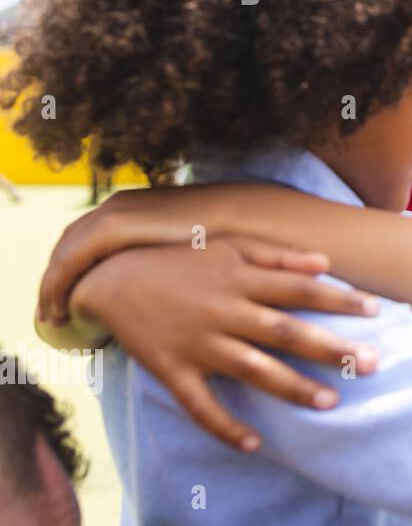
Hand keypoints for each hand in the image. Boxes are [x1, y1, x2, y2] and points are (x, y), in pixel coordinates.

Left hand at [39, 183, 265, 326]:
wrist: (247, 221)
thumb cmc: (230, 239)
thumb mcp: (190, 249)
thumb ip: (168, 259)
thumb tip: (164, 287)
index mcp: (131, 207)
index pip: (84, 241)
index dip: (70, 270)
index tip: (67, 301)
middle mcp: (115, 206)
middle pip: (67, 247)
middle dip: (55, 279)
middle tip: (53, 313)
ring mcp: (112, 214)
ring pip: (62, 256)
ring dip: (51, 288)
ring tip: (54, 319)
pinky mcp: (113, 228)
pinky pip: (69, 263)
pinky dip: (57, 286)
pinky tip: (61, 311)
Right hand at [69, 236, 381, 451]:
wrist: (109, 279)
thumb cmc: (180, 261)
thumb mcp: (228, 244)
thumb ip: (278, 254)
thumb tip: (326, 263)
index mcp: (241, 279)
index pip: (300, 289)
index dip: (339, 299)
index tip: (376, 309)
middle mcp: (225, 311)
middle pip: (286, 331)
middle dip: (330, 348)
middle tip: (371, 363)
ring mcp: (200, 344)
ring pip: (253, 369)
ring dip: (292, 387)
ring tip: (331, 402)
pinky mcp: (174, 370)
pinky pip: (201, 405)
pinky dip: (226, 426)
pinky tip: (255, 443)